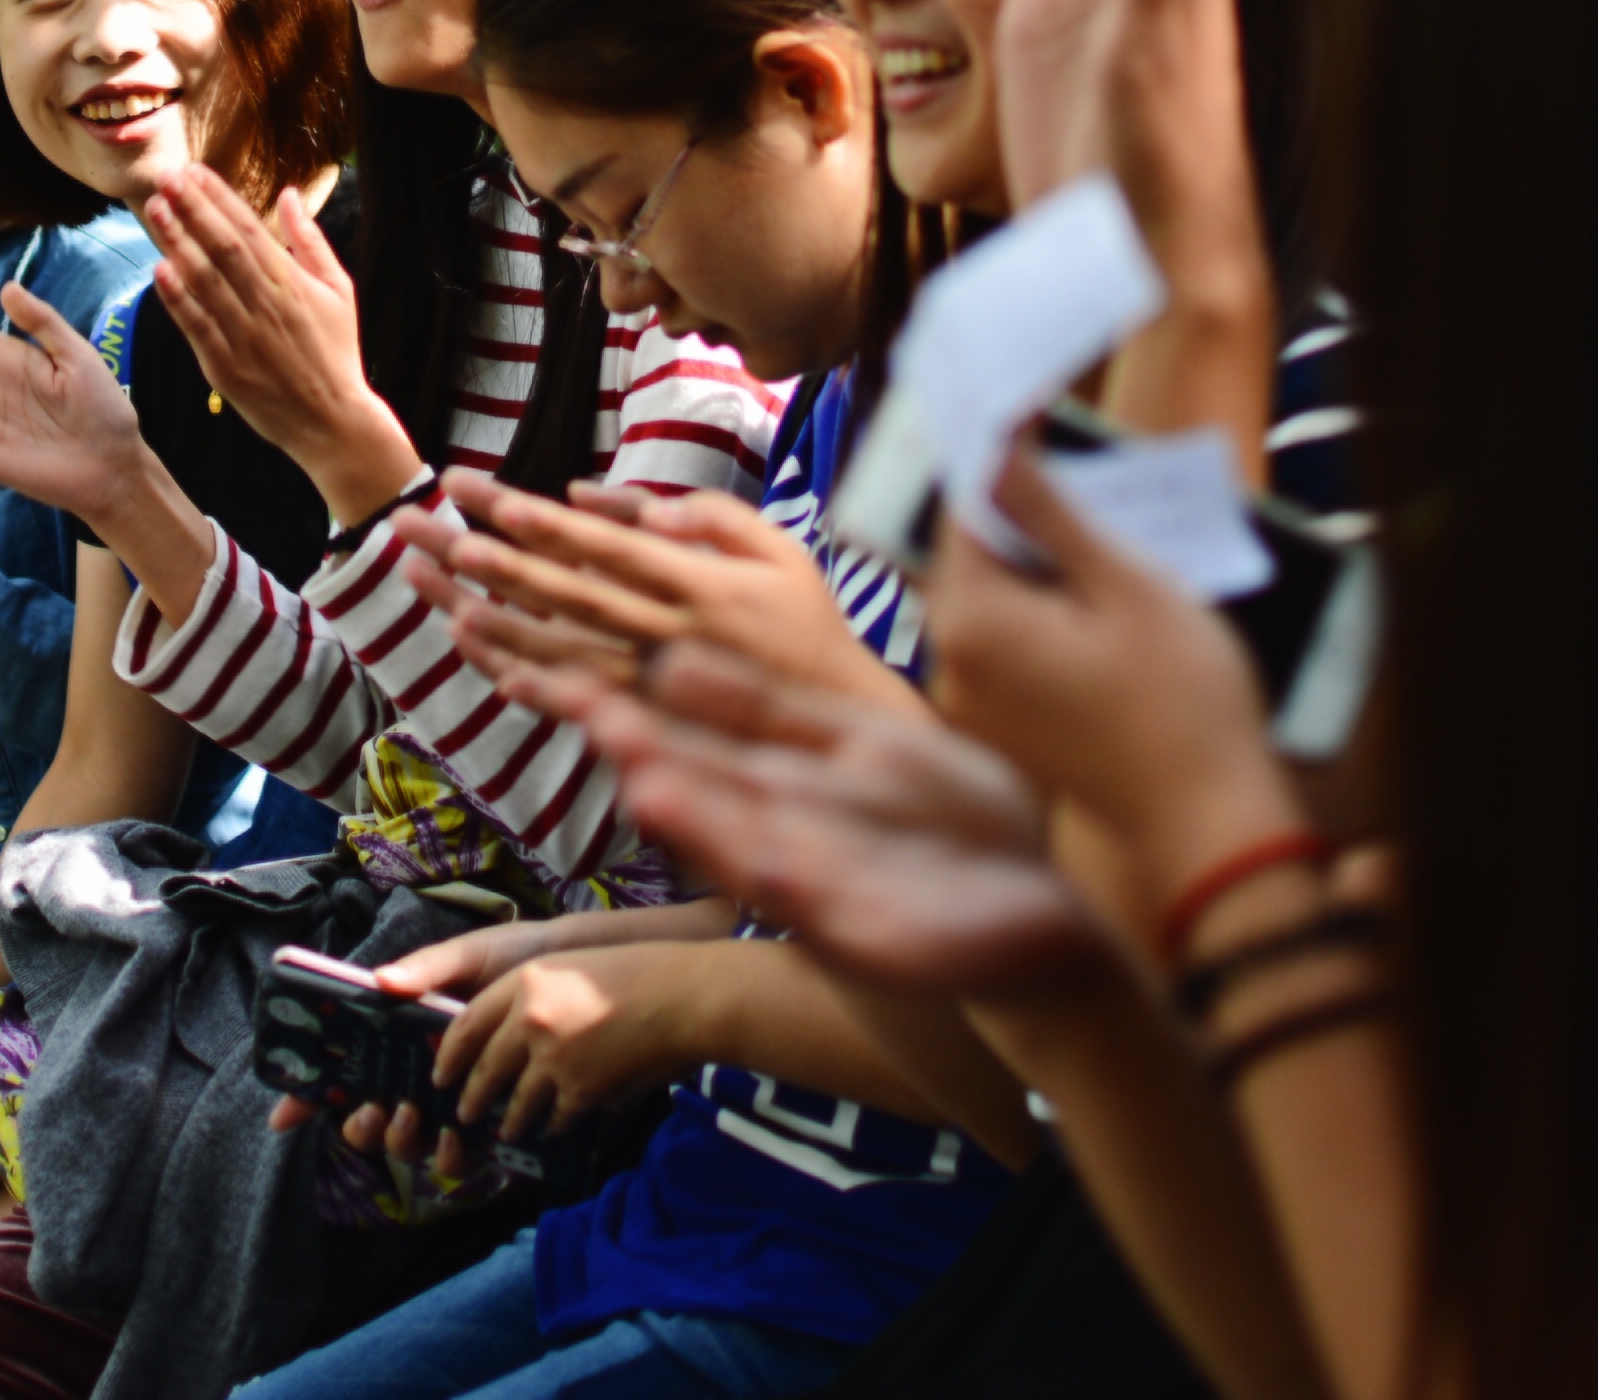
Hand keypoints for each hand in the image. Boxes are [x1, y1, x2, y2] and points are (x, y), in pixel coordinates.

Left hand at [139, 175, 420, 519]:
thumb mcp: (339, 290)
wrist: (333, 421)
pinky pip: (197, 326)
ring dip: (177, 242)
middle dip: (193, 209)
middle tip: (166, 177)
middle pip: (223, 247)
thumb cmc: (336, 352)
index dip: (219, 198)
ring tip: (156, 209)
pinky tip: (159, 270)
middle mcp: (266, 304)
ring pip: (205, 281)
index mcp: (292, 283)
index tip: (194, 171)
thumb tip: (288, 195)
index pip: (249, 229)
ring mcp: (244, 336)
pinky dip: (177, 299)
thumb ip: (310, 241)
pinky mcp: (225, 367)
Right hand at [265, 918, 586, 1156]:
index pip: (342, 1071)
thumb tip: (382, 983)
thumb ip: (426, 969)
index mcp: (400, 1035)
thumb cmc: (515, 962)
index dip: (306, 1098)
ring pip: (409, 1144)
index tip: (281, 1119)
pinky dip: (453, 1156)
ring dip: (403, 1141)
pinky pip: (460, 1156)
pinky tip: (461, 1139)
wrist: (577, 980)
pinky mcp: (489, 1121)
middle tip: (372, 1110)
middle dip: (360, 1124)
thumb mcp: (468, 956)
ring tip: (416, 1120)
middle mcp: (419, 1074)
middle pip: (368, 1118)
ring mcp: (451, 1102)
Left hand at [394, 470, 905, 712]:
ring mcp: (648, 683)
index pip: (596, 543)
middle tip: (414, 526)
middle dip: (479, 555)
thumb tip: (607, 496)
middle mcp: (661, 632)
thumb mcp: (777, 550)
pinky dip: (523, 678)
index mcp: (693, 582)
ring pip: (549, 644)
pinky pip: (573, 699)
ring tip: (425, 585)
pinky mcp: (647, 722)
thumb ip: (702, 515)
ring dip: (482, 612)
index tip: (471, 491)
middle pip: (553, 587)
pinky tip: (478, 656)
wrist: (843, 730)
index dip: (529, 516)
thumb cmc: (808, 626)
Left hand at [434, 942, 702, 1142]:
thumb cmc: (636, 973)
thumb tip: (510, 1034)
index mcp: (524, 981)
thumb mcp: (571, 968)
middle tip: (463, 1112)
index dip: (451, 1053)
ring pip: (517, 1101)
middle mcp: (529, 1019)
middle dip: (471, 1096)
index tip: (441, 1071)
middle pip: (486, 1067)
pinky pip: (555, 1116)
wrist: (681, 998)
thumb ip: (533, 997)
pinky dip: (552, 1125)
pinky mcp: (580, 1089)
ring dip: (508, 1121)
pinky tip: (552, 1128)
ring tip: (504, 1131)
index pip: (469, 1022)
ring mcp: (553, 1058)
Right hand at [545, 643, 1117, 999]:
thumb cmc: (947, 822)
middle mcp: (785, 831)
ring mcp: (823, 885)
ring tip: (645, 786)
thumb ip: (767, 711)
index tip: (559, 678)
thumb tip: (671, 662)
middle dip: (649, 758)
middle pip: (706, 791)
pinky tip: (764, 863)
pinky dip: (792, 886)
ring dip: (704, 827)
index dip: (626, 712)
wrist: (1038, 913)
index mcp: (781, 778)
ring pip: (750, 851)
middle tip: (587, 715)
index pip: (690, 737)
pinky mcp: (870, 934)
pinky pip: (825, 907)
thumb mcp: (853, 744)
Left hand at [921, 452, 1298, 932]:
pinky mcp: (1001, 730)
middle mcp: (949, 665)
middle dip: (1016, 513)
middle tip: (1068, 469)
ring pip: (989, 604)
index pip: (962, 512)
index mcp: (971, 622)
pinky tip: (1092, 601)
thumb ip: (1050, 514)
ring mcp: (972, 705)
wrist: (1208, 822)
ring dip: (1031, 565)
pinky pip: (1004, 647)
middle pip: (968, 558)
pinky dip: (1036, 614)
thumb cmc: (1182, 697)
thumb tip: (997, 447)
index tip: (1025, 418)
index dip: (998, 460)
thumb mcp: (1124, 584)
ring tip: (1093, 534)